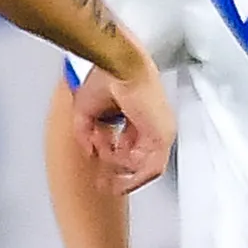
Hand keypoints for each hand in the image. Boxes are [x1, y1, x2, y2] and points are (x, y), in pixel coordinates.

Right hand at [68, 62, 171, 193]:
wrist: (118, 64)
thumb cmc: (106, 76)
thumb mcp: (86, 111)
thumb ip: (85, 134)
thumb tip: (90, 152)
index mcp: (140, 112)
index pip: (129, 143)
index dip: (112, 156)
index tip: (99, 165)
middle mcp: (153, 122)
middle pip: (137, 156)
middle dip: (115, 168)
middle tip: (102, 180)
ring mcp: (161, 130)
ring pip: (144, 165)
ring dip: (120, 172)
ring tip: (104, 171)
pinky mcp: (162, 136)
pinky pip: (153, 168)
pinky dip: (134, 178)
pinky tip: (119, 182)